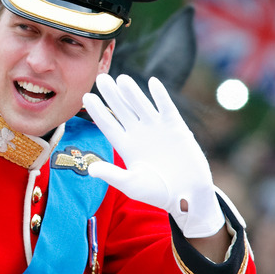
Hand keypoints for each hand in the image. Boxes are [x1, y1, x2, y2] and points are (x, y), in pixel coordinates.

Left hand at [82, 74, 223, 237]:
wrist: (188, 196)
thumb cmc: (158, 193)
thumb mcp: (132, 185)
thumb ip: (113, 175)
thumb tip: (91, 169)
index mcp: (125, 146)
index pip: (108, 124)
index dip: (97, 111)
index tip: (86, 97)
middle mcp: (138, 134)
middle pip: (121, 110)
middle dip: (111, 94)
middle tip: (100, 77)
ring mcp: (157, 129)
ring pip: (141, 105)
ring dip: (132, 92)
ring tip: (121, 78)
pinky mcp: (176, 128)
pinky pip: (166, 108)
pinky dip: (160, 96)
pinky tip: (152, 82)